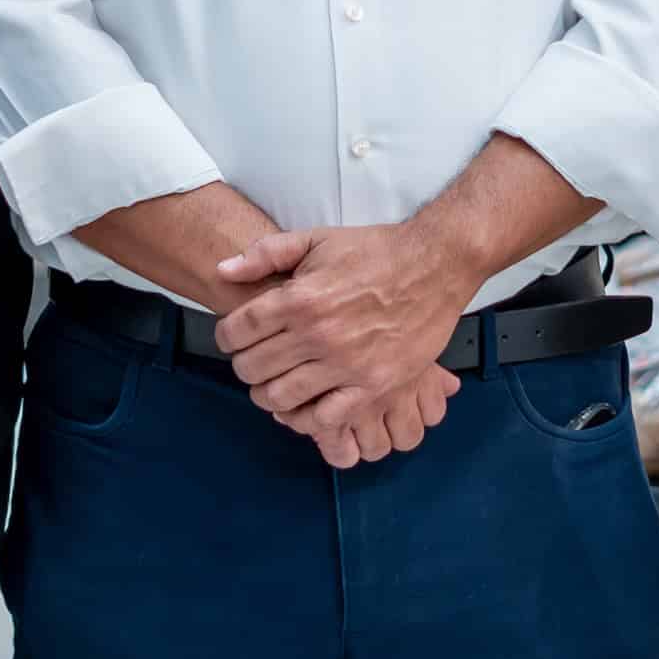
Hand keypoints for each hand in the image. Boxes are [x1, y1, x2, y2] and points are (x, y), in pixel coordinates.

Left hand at [213, 225, 478, 454]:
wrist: (435, 265)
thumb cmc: (376, 251)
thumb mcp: (317, 239)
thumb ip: (266, 254)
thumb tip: (224, 270)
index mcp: (300, 297)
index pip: (238, 330)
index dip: (226, 336)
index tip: (233, 339)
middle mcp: (318, 334)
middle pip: (253, 367)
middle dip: (244, 366)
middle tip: (253, 362)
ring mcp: (346, 364)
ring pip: (280, 397)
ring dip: (267, 394)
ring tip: (272, 385)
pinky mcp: (373, 385)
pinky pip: (324, 418)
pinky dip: (304, 419)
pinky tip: (302, 406)